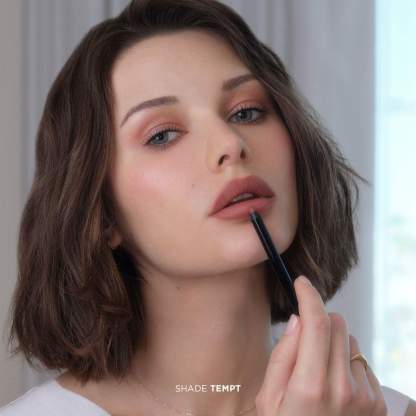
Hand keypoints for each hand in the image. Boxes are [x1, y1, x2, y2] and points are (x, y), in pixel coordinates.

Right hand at [255, 275, 386, 415]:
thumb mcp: (268, 398)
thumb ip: (282, 356)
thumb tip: (298, 320)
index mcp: (308, 386)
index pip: (316, 323)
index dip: (309, 296)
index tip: (301, 283)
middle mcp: (342, 389)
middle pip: (336, 324)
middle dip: (319, 320)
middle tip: (304, 341)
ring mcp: (363, 397)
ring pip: (350, 340)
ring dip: (333, 344)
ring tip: (318, 371)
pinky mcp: (375, 404)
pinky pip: (361, 361)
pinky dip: (346, 364)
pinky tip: (334, 386)